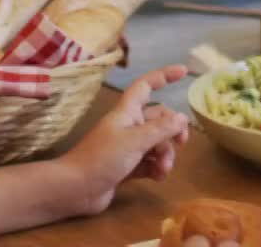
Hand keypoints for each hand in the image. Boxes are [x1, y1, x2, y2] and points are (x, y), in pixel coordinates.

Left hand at [59, 66, 189, 215]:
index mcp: (127, 112)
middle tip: (182, 142)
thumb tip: (183, 117)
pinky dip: (156, 168)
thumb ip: (161, 129)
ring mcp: (127, 147)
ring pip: (156, 143)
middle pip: (158, 119)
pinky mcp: (126, 166)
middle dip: (172, 130)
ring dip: (165, 155)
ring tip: (163, 169)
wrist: (76, 188)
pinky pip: (149, 162)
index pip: (146, 85)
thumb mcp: (135, 141)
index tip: (184, 72)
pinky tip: (157, 177)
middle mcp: (128, 125)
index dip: (164, 76)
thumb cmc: (103, 157)